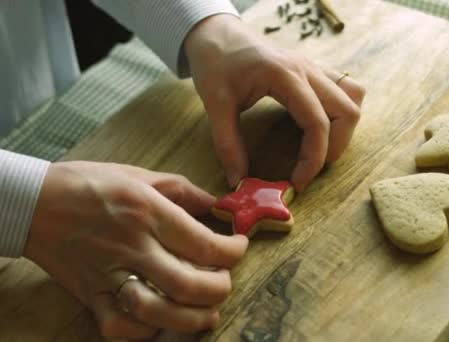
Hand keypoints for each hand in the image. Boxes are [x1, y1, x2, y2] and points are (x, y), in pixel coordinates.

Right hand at [24, 161, 247, 339]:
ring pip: (161, 312)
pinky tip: (163, 320)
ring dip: (194, 318)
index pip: (206, 244)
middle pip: (191, 284)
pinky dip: (147, 331)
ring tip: (208, 311)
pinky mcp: (90, 295)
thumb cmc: (87, 184)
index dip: (234, 251)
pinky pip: (121, 327)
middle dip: (221, 288)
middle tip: (225, 280)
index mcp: (148, 212)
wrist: (32, 203)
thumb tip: (215, 202)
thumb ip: (181, 189)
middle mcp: (133, 246)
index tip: (238, 247)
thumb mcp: (138, 174)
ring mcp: (110, 275)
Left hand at [184, 14, 365, 191]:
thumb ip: (227, 144)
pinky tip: (320, 124)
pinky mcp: (314, 69)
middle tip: (310, 167)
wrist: (217, 33)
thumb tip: (236, 180)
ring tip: (321, 146)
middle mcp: (308, 69)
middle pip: (347, 111)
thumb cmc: (216, 64)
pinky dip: (341, 110)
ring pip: (354, 96)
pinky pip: (345, 87)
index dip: (314, 158)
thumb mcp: (215, 104)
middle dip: (335, 147)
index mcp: (286, 76)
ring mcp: (314, 67)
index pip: (317, 123)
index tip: (298, 182)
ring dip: (344, 126)